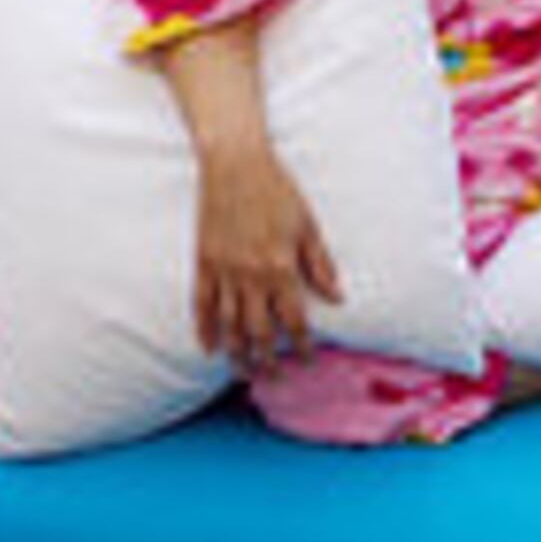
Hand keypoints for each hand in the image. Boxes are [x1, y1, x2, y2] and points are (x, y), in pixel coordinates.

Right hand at [187, 135, 339, 374]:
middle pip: (259, 330)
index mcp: (281, 266)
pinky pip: (201, 304)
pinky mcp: (203, 261)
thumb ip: (321, 264)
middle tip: (275, 379)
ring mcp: (223, 270)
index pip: (294, 319)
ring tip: (244, 374)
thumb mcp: (308, 225)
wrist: (234, 162)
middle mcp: (251, 275)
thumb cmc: (276, 188)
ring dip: (237, 353)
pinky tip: (209, 348)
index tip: (308, 361)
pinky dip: (204, 329)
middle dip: (268, 360)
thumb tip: (338, 298)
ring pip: (229, 324)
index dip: (302, 344)